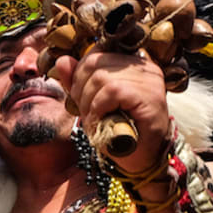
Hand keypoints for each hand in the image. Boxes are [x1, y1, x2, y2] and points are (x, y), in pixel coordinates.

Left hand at [51, 47, 169, 174]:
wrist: (139, 160)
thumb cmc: (117, 131)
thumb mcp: (91, 103)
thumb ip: (76, 81)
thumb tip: (62, 61)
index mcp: (132, 64)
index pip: (95, 53)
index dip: (79, 74)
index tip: (80, 96)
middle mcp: (144, 67)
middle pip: (94, 63)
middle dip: (80, 89)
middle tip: (85, 111)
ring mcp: (150, 80)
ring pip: (101, 78)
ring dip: (88, 102)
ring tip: (94, 119)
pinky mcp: (149, 95)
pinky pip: (112, 91)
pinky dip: (99, 108)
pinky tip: (100, 122)